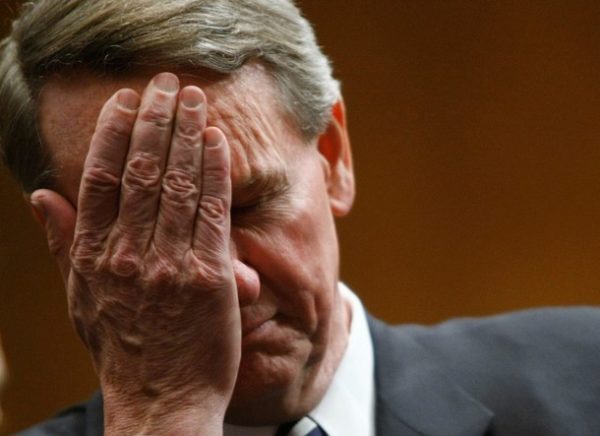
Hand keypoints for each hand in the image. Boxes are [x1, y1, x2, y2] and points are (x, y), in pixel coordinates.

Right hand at [31, 73, 239, 434]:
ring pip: (177, 184)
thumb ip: (62, 244)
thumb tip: (39, 195)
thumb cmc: (123, 348)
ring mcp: (169, 264)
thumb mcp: (79, 298)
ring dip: (187, 135)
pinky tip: (217, 142)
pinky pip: (211, 213)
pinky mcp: (208, 276)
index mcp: (93, 256)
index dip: (115, 134)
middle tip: (166, 84)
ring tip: (194, 99)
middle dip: (156, 121)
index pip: (100, 179)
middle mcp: (128, 254)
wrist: (160, 399)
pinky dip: (214, 173)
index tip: (128, 102)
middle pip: (141, 171)